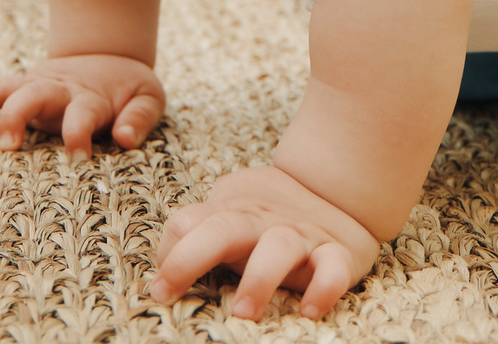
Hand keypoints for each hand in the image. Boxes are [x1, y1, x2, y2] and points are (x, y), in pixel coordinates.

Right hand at [0, 54, 165, 156]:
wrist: (108, 55)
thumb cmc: (129, 89)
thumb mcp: (148, 97)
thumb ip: (140, 118)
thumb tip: (125, 139)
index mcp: (89, 97)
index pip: (83, 114)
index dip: (79, 134)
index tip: (78, 159)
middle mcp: (57, 91)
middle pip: (33, 94)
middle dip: (17, 116)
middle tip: (8, 147)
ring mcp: (33, 88)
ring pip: (1, 86)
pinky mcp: (18, 90)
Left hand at [150, 164, 380, 320]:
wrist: (336, 186)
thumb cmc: (267, 216)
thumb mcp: (231, 213)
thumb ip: (201, 232)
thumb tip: (162, 270)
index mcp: (230, 213)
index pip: (187, 222)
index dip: (169, 252)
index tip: (159, 289)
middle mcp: (261, 222)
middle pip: (222, 230)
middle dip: (191, 257)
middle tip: (167, 291)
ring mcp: (300, 235)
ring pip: (279, 248)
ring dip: (259, 279)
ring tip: (242, 312)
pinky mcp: (337, 252)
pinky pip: (333, 268)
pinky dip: (324, 288)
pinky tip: (309, 311)